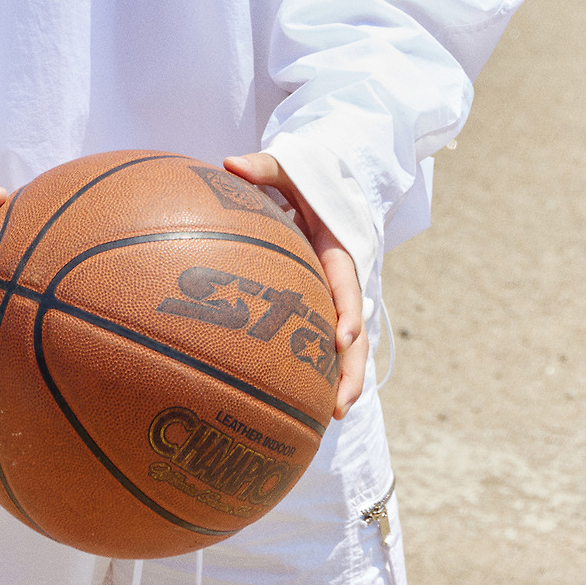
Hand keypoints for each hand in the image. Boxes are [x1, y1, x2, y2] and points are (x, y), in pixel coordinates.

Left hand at [222, 152, 367, 419]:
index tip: (341, 339)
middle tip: (339, 406)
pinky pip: (321, 342)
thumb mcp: (288, 168)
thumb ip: (263, 168)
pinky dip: (317, 371)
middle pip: (355, 333)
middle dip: (351, 370)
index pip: (347, 286)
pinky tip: (297, 402)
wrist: (323, 187)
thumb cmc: (303, 179)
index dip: (347, 313)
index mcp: (338, 251)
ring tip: (327, 419)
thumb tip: (230, 164)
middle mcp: (340, 282)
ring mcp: (332, 299)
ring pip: (345, 348)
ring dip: (341, 381)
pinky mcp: (318, 309)